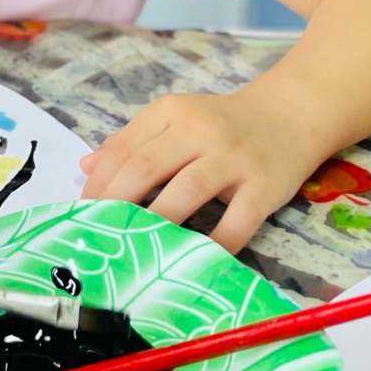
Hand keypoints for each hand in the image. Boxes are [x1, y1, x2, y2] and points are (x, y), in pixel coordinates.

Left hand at [78, 90, 324, 253]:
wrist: (287, 117)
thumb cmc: (219, 124)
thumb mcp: (172, 120)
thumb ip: (130, 142)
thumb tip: (86, 168)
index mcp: (171, 111)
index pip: (124, 148)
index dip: (100, 183)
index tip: (83, 211)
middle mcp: (200, 129)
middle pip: (147, 166)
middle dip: (117, 203)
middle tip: (102, 233)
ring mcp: (233, 158)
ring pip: (187, 191)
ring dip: (158, 222)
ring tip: (137, 246)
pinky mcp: (264, 186)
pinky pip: (236, 222)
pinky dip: (213, 244)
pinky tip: (194, 259)